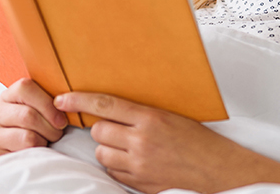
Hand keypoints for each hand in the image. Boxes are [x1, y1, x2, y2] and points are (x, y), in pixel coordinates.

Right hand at [0, 78, 67, 157]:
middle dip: (50, 127)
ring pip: (27, 136)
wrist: (11, 151)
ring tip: (47, 141)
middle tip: (57, 133)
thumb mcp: (37, 108)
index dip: (48, 104)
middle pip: (28, 115)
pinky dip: (37, 152)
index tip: (61, 119)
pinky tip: (37, 150)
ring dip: (45, 140)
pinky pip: (24, 153)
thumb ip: (49, 100)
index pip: (26, 88)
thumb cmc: (31, 127)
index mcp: (7, 96)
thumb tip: (71, 99)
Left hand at [54, 93, 279, 193]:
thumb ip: (142, 113)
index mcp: (151, 117)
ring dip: (108, 148)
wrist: (217, 169)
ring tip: (127, 146)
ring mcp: (139, 164)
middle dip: (101, 128)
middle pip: (98, 130)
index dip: (79, 100)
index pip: (106, 103)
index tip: (62, 98)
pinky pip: (113, 172)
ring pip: (102, 153)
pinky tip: (133, 161)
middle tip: (115, 127)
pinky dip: (117, 166)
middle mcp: (141, 140)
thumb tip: (111, 109)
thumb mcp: (172, 116)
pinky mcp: (140, 182)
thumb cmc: (198, 139)